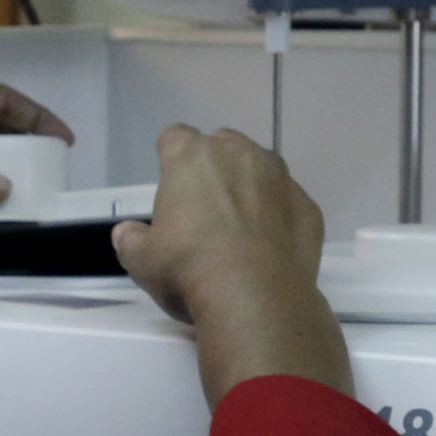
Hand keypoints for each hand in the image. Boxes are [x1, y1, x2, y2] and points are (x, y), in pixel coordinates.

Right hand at [113, 126, 352, 405]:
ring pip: (263, 168)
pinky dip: (280, 216)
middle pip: (223, 145)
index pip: (175, 137)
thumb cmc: (189, 270)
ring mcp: (280, 178)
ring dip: (251, 186)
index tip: (171, 183)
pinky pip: (289, 203)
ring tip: (242, 226)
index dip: (171, 158)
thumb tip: (126, 234)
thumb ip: (131, 240)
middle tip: (205, 208)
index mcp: (193, 157)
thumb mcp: (142, 261)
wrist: (255, 298)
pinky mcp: (309, 206)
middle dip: (215, 167)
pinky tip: (271, 247)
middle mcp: (240, 154)